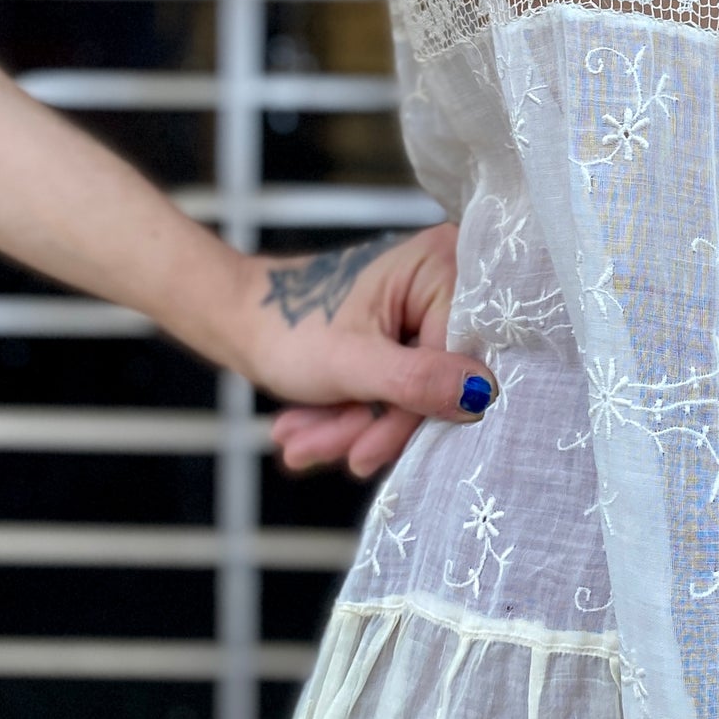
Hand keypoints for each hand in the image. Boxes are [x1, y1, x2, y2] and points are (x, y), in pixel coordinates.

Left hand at [233, 223, 497, 479]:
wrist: (235, 317)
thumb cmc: (284, 324)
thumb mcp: (352, 362)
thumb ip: (418, 380)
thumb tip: (482, 395)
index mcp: (440, 264)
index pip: (456, 355)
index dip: (415, 411)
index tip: (366, 454)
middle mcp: (441, 277)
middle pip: (435, 376)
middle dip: (375, 425)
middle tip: (330, 454)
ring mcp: (422, 304)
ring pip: (412, 388)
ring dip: (356, 426)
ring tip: (301, 444)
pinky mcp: (405, 330)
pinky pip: (398, 384)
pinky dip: (355, 412)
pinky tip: (311, 428)